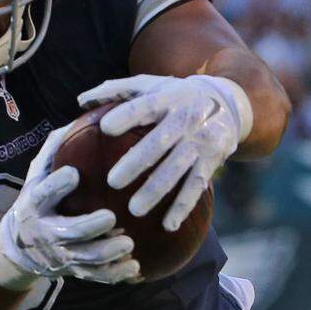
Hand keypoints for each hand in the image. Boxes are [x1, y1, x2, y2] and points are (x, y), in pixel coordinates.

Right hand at [0, 123, 139, 288]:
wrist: (20, 247)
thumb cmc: (37, 199)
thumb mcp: (36, 174)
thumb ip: (53, 150)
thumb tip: (78, 118)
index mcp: (36, 205)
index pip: (43, 194)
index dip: (56, 186)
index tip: (73, 174)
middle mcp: (46, 233)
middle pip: (68, 233)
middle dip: (89, 227)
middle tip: (112, 217)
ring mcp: (60, 255)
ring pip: (85, 259)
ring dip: (107, 254)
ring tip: (129, 245)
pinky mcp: (74, 271)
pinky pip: (95, 276)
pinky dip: (115, 274)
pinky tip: (136, 267)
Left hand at [78, 74, 252, 230]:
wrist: (228, 104)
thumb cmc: (174, 96)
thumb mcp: (151, 85)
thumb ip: (117, 90)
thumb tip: (82, 100)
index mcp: (167, 97)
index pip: (145, 106)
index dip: (126, 115)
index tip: (105, 128)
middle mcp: (186, 118)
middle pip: (160, 142)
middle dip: (137, 162)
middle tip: (112, 182)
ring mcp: (201, 141)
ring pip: (177, 168)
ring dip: (157, 190)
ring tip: (135, 210)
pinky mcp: (212, 160)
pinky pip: (197, 186)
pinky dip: (183, 206)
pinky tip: (168, 225)